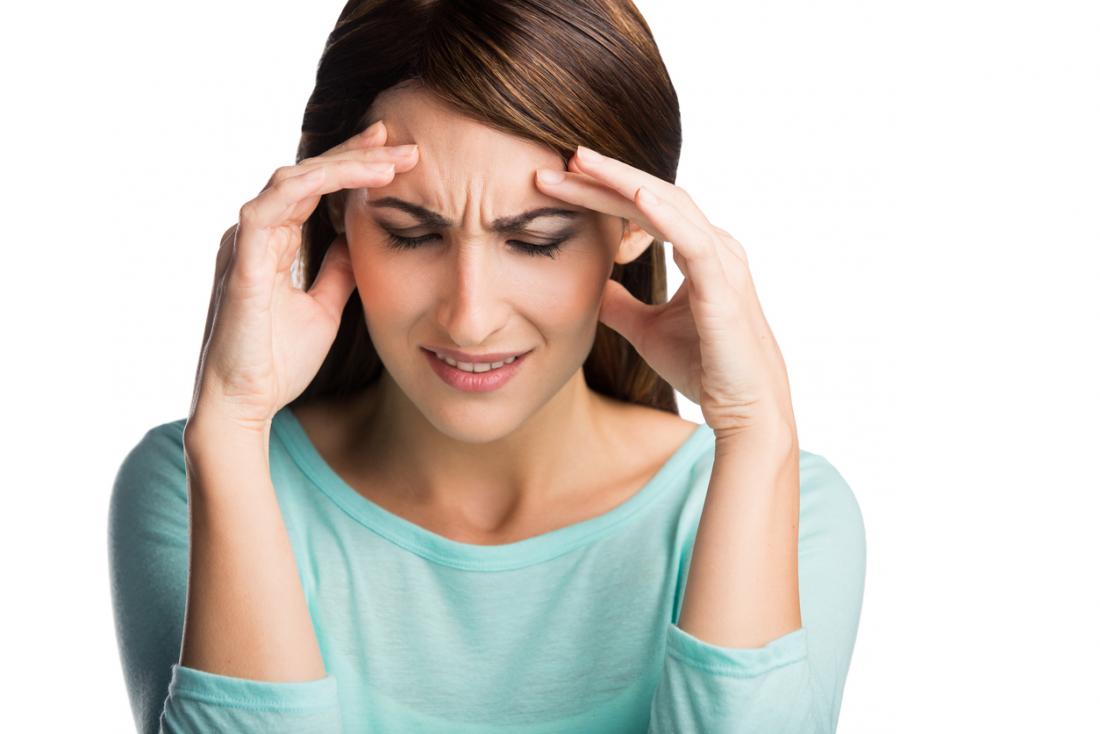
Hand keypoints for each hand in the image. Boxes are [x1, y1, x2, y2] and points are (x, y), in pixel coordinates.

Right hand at [189, 121, 419, 432]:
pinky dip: (308, 186)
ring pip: (292, 179)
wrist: (246, 404)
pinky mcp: (241, 262)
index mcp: (272, 242)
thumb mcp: (324, 308)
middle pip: (307, 174)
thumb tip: (359, 243)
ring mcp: (245, 244)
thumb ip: (338, 272)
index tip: (395, 153)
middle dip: (356, 154)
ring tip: (389, 159)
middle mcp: (256, 234)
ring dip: (342, 165)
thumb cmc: (276, 361)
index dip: (352, 165)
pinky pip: (270, 207)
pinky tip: (347, 176)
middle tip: (401, 139)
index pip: (315, 188)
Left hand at [535, 146, 794, 439]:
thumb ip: (619, 304)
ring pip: (668, 204)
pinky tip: (634, 194)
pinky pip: (692, 240)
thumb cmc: (703, 367)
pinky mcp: (723, 286)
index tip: (561, 179)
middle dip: (606, 177)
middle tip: (562, 158)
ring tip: (582, 163)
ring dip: (623, 182)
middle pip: (653, 195)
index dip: (604, 192)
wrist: (744, 409)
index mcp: (698, 251)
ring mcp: (721, 261)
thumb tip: (589, 286)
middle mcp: (713, 246)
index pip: (645, 209)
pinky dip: (664, 214)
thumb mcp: (645, 329)